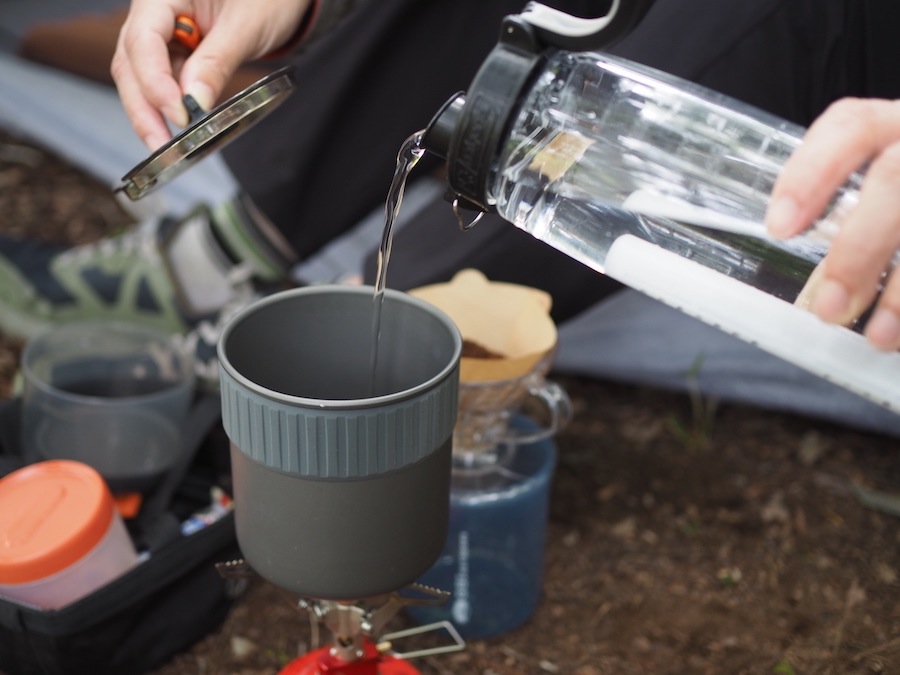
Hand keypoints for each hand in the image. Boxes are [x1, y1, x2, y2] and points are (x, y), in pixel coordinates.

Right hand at [111, 0, 309, 149]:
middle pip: (131, 62)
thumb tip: (193, 102)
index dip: (155, 82)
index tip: (179, 115)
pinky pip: (164, 80)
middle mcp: (153, 10)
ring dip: (152, 111)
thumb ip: (216, 62)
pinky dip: (171, 104)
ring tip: (170, 147)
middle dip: (144, 107)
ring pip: (141, 75)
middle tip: (162, 147)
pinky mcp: (173, 50)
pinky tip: (182, 128)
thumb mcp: (247, 26)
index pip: (143, 39)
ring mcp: (160, 31)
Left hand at [766, 97, 899, 349]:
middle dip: (858, 247)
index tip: (780, 228)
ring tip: (879, 335)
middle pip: (895, 176)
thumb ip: (855, 223)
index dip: (810, 174)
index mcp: (898, 124)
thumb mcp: (887, 191)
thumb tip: (816, 295)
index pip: (852, 126)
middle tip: (829, 307)